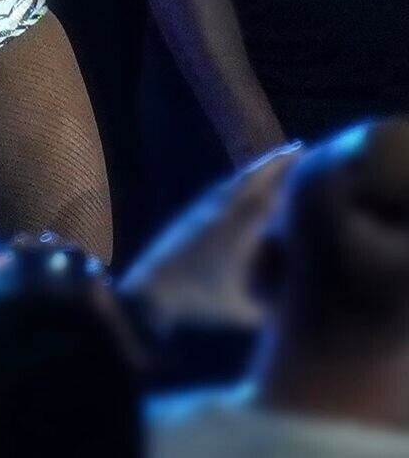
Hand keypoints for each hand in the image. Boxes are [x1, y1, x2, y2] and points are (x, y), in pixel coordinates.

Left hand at [119, 142, 302, 331]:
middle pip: (251, 178)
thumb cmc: (201, 302)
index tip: (305, 156)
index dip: (287, 174)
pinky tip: (244, 184)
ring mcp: (202, 209)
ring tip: (276, 163)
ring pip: (234, 182)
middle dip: (275, 163)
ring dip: (256, 170)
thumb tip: (305, 298)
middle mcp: (220, 211)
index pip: (267, 193)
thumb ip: (275, 305)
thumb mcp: (245, 310)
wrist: (153, 290)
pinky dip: (238, 182)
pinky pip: (221, 190)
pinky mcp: (190, 213)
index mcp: (236, 229)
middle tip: (297, 148)